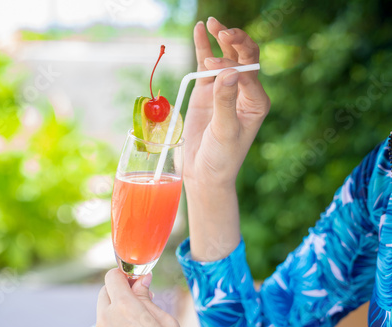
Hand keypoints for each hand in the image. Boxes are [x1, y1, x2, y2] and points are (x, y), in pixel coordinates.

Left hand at [95, 269, 180, 326]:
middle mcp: (107, 319)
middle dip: (120, 290)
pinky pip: (104, 324)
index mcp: (125, 308)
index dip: (124, 274)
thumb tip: (142, 279)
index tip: (136, 279)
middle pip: (106, 291)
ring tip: (137, 317)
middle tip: (140, 298)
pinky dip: (113, 321)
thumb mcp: (165, 322)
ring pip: (103, 309)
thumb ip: (147, 299)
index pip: (112, 276)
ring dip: (116, 307)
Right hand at [183, 17, 269, 188]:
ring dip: (220, 38)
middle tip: (221, 30)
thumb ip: (226, 101)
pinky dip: (203, 47)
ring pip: (225, 56)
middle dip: (234, 41)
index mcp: (256, 100)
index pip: (247, 71)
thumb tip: (230, 72)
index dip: (232, 63)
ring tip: (212, 23)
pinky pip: (205, 65)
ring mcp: (224, 89)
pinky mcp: (206, 91)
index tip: (213, 68)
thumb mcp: (225, 131)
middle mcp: (243, 91)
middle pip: (243, 56)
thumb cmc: (222, 157)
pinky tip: (200, 31)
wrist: (204, 172)